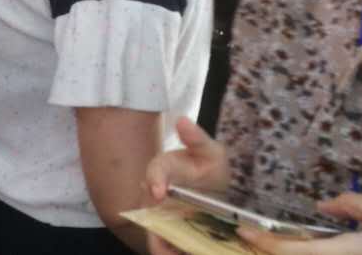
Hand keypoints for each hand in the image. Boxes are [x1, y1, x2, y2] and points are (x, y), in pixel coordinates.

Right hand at [144, 118, 232, 254]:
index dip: (155, 181)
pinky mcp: (168, 230)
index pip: (155, 172)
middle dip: (155, 225)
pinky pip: (164, 244)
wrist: (213, 187)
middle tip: (165, 243)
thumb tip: (181, 119)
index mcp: (164, 169)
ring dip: (161, 246)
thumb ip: (196, 138)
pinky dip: (169, 252)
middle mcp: (156, 192)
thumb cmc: (208, 166)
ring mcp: (160, 213)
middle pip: (149, 209)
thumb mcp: (209, 150)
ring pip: (154, 231)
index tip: (159, 192)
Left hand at [237, 193, 361, 254]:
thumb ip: (353, 205)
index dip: (263, 241)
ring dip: (282, 251)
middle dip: (266, 249)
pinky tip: (292, 245)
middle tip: (249, 232)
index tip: (244, 229)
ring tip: (265, 239)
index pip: (290, 251)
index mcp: (341, 254)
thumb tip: (322, 206)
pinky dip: (298, 253)